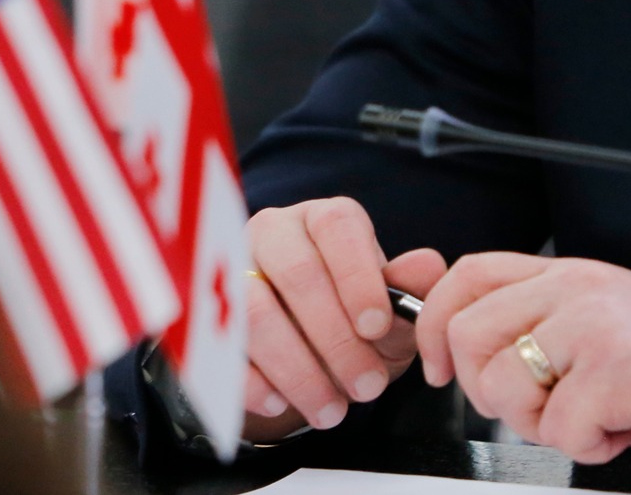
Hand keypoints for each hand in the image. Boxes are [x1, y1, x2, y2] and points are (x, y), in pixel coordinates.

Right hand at [240, 197, 448, 439]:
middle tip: (366, 387)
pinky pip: (217, 349)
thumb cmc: (352, 320)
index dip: (357, 276)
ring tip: (333, 409)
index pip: (336, 226)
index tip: (377, 327)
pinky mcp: (202, 320)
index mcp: (323, 220)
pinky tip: (283, 404)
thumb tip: (427, 267)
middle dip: (335, 337)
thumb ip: (411, 291)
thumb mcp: (389, 311)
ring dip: (298, 368)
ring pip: (254, 311)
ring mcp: (231, 273)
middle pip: (296, 272)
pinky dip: (253, 382)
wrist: (301, 352)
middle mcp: (273, 234)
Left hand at [413, 253, 630, 480]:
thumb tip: (459, 344)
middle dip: (492, 391)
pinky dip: (592, 445)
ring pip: (505, 386)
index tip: (438, 367)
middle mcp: (583, 289)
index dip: (434, 323)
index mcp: (576, 276)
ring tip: (598, 414)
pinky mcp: (617, 369)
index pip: (471, 273)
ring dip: (545, 424)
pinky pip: (559, 429)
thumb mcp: (605, 332)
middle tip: (545, 406)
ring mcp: (599, 324)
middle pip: (471, 334)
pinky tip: (627, 425)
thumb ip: (543, 326)